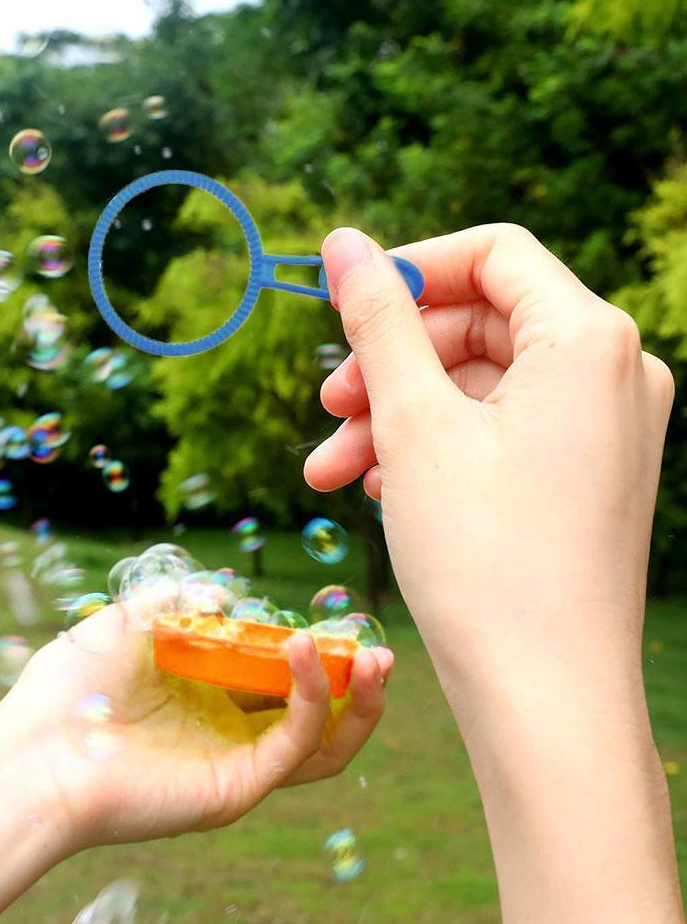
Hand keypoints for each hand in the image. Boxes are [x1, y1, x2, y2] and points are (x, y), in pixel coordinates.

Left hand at [0, 605, 392, 847]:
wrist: (35, 750)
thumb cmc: (69, 686)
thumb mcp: (128, 621)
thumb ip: (177, 601)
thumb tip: (225, 594)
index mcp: (205, 695)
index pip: (278, 678)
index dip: (311, 652)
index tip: (331, 621)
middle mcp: (228, 732)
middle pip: (314, 715)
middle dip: (353, 682)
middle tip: (377, 649)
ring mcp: (236, 762)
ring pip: (324, 744)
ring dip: (357, 701)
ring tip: (374, 659)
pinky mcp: (237, 786)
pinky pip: (296, 743)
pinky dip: (314, 698)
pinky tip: (304, 651)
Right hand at [303, 224, 681, 921]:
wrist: (545, 700)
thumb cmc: (485, 558)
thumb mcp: (413, 422)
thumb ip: (378, 319)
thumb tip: (342, 242)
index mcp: (589, 341)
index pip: (493, 255)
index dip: (409, 271)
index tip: (342, 308)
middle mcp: (613, 376)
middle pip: (479, 326)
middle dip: (389, 362)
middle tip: (328, 408)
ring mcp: (604, 431)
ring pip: (478, 388)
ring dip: (396, 417)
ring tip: (331, 471)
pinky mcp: (583, 478)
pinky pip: (497, 434)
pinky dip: (432, 450)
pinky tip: (381, 490)